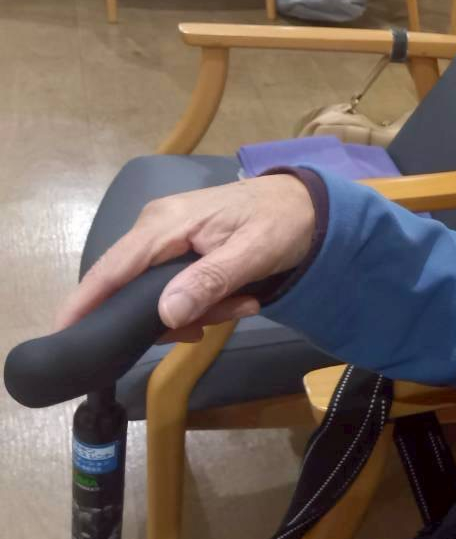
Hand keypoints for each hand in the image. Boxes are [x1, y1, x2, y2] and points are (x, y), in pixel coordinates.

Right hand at [54, 175, 316, 341]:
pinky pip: (175, 286)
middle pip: (133, 289)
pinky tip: (237, 299)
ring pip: (158, 293)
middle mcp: (155, 228)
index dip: (84, 303)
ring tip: (243, 304)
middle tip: (218, 322)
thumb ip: (210, 282)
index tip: (62, 335)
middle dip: (172, 316)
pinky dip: (202, 301)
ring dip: (198, 310)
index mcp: (165, 224)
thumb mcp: (253, 253)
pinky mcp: (180, 248)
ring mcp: (166, 238)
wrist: (310, 203)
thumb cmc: (283, 221)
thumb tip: (166, 314)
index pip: (111, 268)